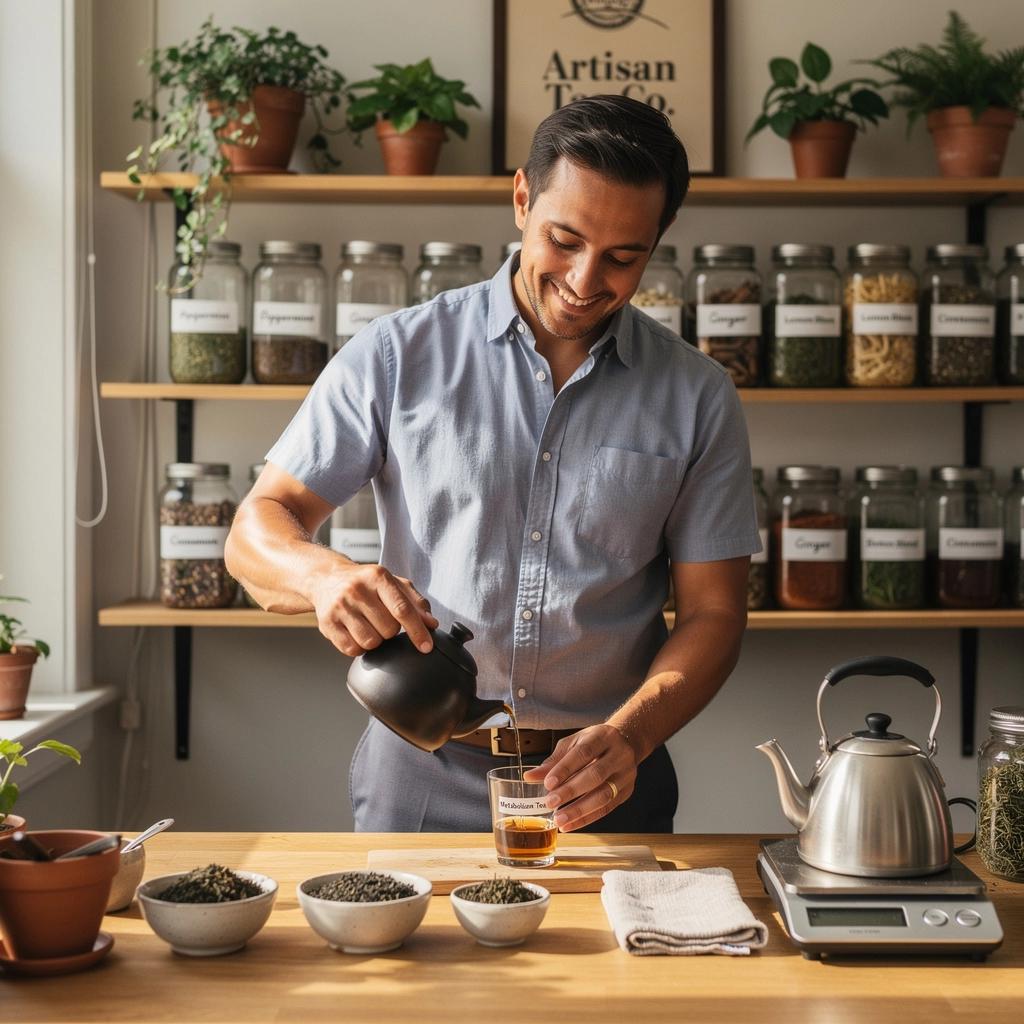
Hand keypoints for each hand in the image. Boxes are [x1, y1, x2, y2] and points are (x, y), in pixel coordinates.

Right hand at [311, 562, 438, 656]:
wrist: (327, 578)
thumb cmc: (366, 582)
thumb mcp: (393, 583)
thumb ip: (416, 602)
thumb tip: (431, 623)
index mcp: (378, 577)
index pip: (402, 609)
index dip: (417, 631)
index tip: (426, 647)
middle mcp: (357, 590)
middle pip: (388, 630)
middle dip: (391, 630)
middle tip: (381, 618)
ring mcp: (340, 607)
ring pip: (370, 642)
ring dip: (375, 640)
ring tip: (368, 624)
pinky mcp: (327, 624)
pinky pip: (352, 650)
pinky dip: (358, 647)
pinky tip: (356, 632)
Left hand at [522, 725, 637, 831]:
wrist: (626, 743)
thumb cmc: (594, 743)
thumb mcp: (574, 743)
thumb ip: (554, 761)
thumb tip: (530, 777)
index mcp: (603, 737)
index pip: (584, 753)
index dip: (565, 769)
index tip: (548, 783)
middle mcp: (619, 755)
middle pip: (595, 775)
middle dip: (571, 791)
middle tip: (550, 802)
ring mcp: (626, 774)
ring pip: (604, 795)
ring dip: (579, 810)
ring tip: (559, 819)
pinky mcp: (627, 791)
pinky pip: (607, 809)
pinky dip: (587, 819)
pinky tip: (570, 825)